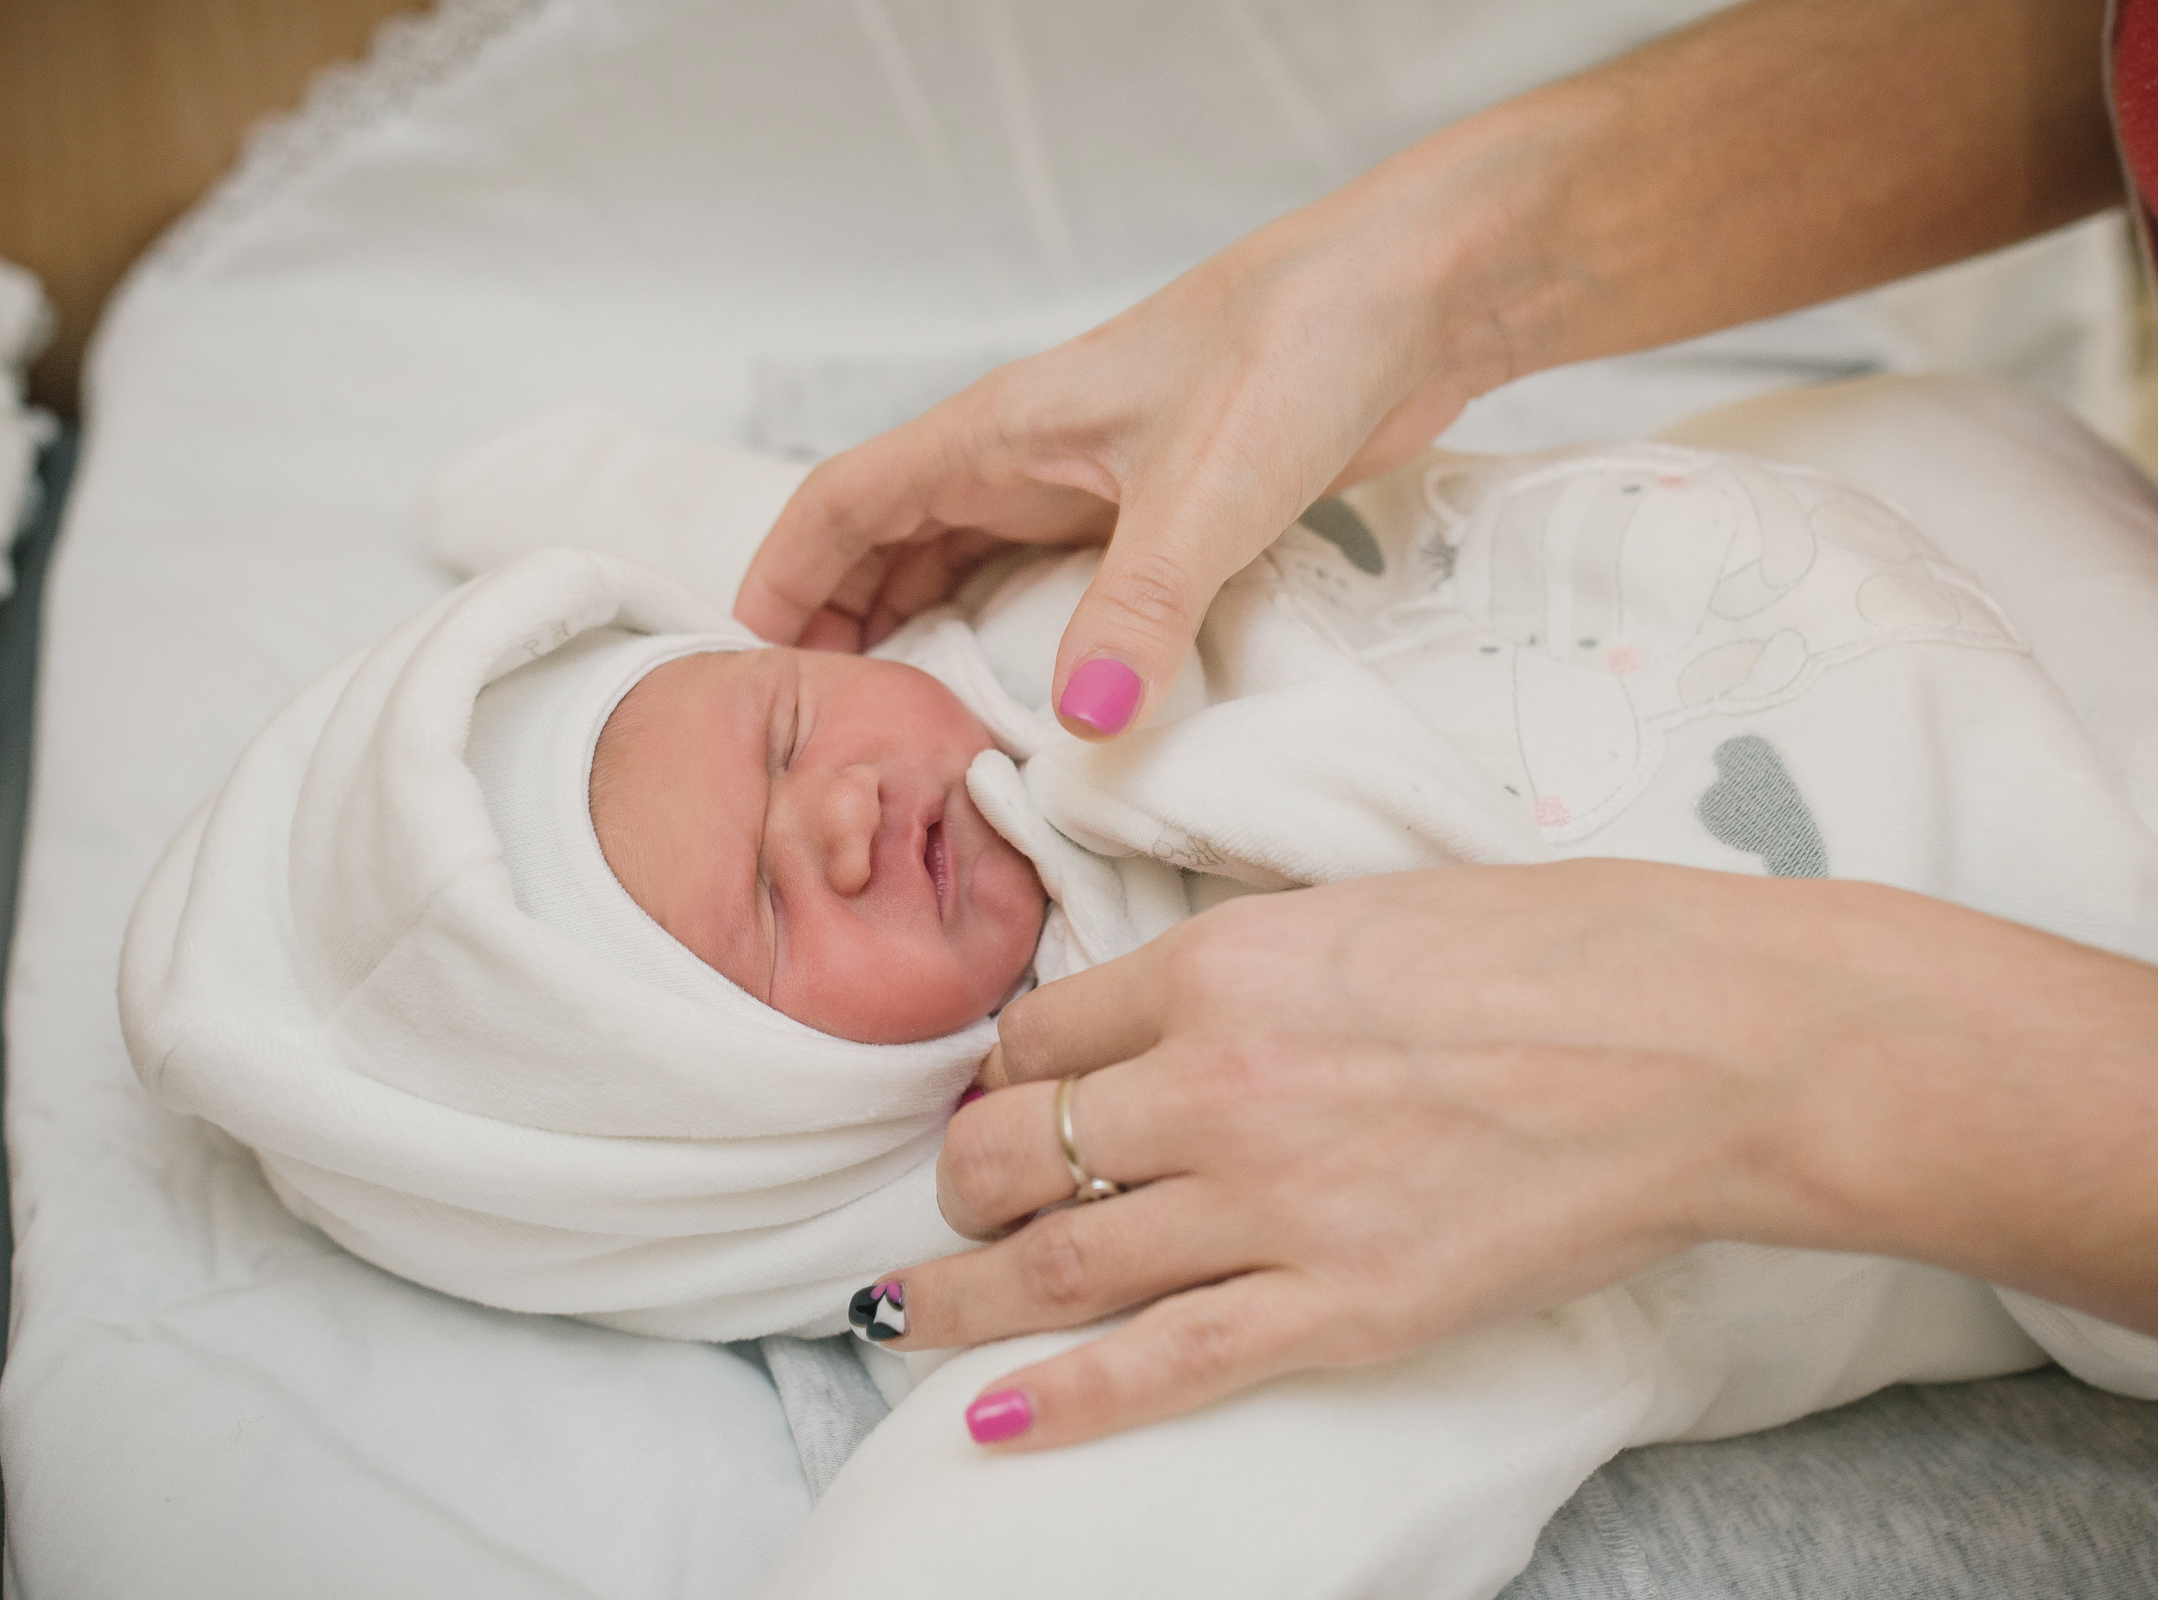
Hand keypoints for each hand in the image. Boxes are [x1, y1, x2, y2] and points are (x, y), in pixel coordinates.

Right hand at [733, 118, 1542, 734]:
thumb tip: (1082, 725)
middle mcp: (1030, 460)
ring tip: (915, 743)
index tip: (747, 668)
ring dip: (932, 644)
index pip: (845, 504)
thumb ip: (1144, 602)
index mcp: (1002, 433)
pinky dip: (1023, 645)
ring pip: (971, 571)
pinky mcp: (1158, 515)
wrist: (1410, 298)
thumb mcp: (1212, 484)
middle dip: (847, 635)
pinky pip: (1053, 588)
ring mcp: (1092, 488)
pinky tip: (1042, 711)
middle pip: (893, 550)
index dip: (785, 581)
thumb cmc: (1299, 347)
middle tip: (832, 742)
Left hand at [863, 862, 1914, 1448]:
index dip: (1006, 1068)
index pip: (1041, 1030)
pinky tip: (987, 1416)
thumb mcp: (1368, 909)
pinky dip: (1064, 1399)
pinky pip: (1165, 1365)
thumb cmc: (1564, 948)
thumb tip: (1180, 1013)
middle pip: (1014, 1145)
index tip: (1010, 1094)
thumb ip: (1253, 964)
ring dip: (961, 1290)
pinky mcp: (1344, 1307)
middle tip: (959, 1199)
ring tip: (903, 1307)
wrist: (1703, 1041)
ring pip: (1056, 1261)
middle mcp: (1217, 1082)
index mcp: (1223, 962)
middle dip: (963, 1179)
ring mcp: (1274, 1204)